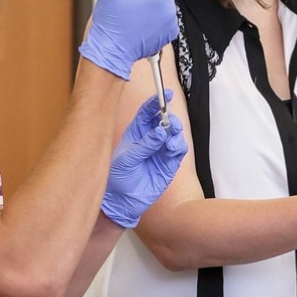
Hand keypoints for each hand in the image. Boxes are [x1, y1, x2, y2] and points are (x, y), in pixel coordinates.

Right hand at [79, 0, 177, 79]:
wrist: (111, 51)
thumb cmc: (110, 22)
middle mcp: (168, 10)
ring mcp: (170, 24)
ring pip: (165, 3)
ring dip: (154, 3)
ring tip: (135, 11)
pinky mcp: (169, 35)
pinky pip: (166, 18)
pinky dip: (156, 17)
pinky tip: (141, 22)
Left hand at [101, 90, 186, 227]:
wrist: (121, 201)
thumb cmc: (117, 178)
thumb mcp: (127, 158)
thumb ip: (144, 145)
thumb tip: (160, 132)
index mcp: (136, 133)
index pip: (148, 113)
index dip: (157, 102)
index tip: (167, 95)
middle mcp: (150, 140)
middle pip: (165, 122)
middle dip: (170, 119)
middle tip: (170, 124)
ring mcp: (160, 152)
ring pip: (174, 135)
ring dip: (176, 134)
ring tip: (170, 142)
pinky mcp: (168, 165)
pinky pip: (178, 152)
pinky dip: (178, 147)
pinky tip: (172, 149)